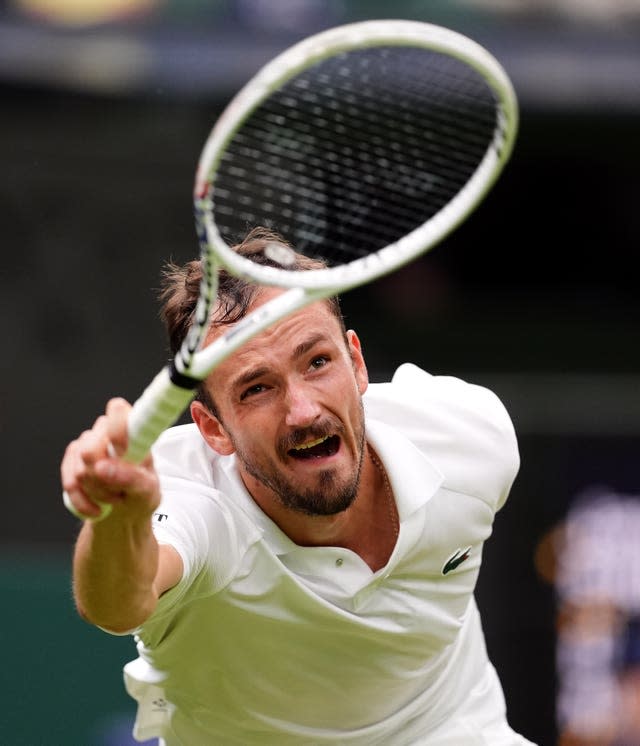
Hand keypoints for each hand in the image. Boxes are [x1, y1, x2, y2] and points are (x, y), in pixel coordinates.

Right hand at [61, 398, 159, 521]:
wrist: (126, 509)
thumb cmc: (142, 492)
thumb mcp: (147, 489)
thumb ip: (130, 477)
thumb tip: (102, 468)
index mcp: (131, 430)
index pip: (117, 411)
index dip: (116, 430)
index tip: (121, 451)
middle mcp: (105, 431)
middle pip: (90, 450)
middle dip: (103, 479)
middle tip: (120, 491)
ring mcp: (85, 444)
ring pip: (80, 471)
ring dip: (97, 492)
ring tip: (114, 497)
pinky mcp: (71, 460)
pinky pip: (70, 483)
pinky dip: (83, 502)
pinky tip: (96, 508)